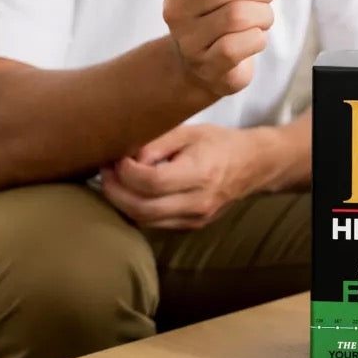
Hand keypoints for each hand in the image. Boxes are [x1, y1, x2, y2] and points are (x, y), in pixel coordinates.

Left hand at [100, 122, 265, 229]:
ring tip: (114, 179)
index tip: (117, 156)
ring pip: (145, 221)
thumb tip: (126, 157)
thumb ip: (157, 143)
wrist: (253, 165)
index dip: (126, 171)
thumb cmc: (219, 142)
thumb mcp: (189, 132)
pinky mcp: (191, 226)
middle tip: (105, 170)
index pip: (152, 182)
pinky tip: (130, 192)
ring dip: (122, 202)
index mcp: (200, 173)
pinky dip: (136, 209)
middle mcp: (198, 202)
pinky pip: (154, 223)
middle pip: (142, 208)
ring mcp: (195, 219)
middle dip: (115, 191)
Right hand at [163, 0, 274, 96]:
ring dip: (264, 14)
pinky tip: (254, 37)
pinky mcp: (208, 65)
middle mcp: (176, 9)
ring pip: (241, 15)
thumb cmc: (218, 13)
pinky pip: (244, 42)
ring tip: (260, 18)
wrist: (202, 62)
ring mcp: (189, 40)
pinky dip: (260, 38)